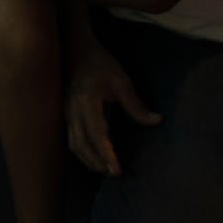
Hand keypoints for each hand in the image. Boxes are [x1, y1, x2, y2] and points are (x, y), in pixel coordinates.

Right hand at [65, 34, 159, 175]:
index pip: (96, 135)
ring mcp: (67, 112)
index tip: (117, 170)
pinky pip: (71, 137)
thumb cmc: (100, 63)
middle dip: (97, 162)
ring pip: (74, 144)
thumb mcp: (121, 81)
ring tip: (104, 169)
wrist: (75, 48)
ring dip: (88, 159)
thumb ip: (136, 104)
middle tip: (115, 174)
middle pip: (82, 144)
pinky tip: (92, 156)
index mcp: (87, 103)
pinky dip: (81, 151)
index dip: (106, 154)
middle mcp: (73, 111)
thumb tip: (157, 121)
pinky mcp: (66, 112)